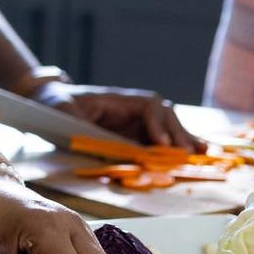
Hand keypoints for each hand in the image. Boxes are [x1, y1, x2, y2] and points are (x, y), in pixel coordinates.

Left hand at [32, 81, 201, 148]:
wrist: (50, 101)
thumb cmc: (56, 104)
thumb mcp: (62, 110)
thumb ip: (77, 122)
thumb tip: (94, 139)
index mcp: (118, 99)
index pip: (148, 105)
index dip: (157, 123)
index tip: (160, 142)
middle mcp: (132, 108)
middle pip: (164, 115)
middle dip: (178, 133)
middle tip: (187, 154)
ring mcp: (136, 120)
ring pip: (168, 126)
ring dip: (185, 139)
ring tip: (203, 154)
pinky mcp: (135, 134)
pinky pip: (160, 139)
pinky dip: (177, 146)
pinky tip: (195, 154)